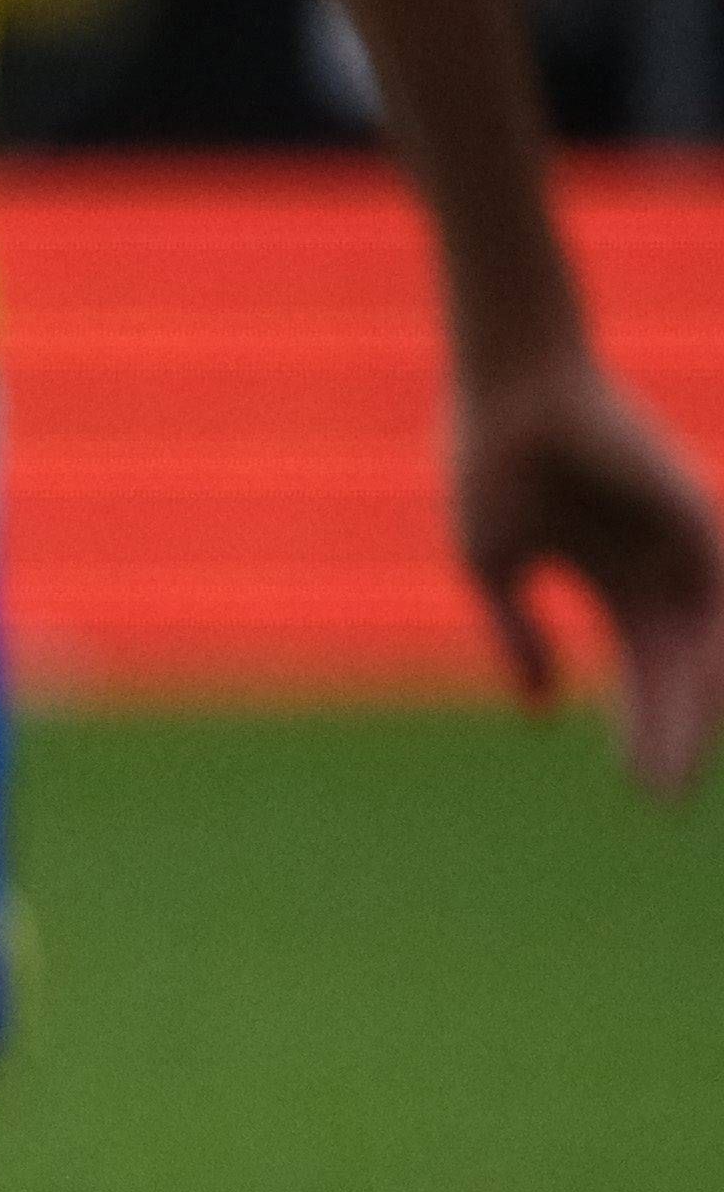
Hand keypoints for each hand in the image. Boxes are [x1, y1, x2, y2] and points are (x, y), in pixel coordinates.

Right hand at [459, 349, 723, 796]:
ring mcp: (685, 545)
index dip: (642, 726)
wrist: (509, 390)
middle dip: (670, 734)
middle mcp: (661, 568)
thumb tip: (542, 708)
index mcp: (614, 578)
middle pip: (679, 672)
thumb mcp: (494, 566)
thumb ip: (519, 634)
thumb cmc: (491, 462)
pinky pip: (718, 602)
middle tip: (664, 801)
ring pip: (706, 646)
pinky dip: (714, 655)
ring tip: (680, 768)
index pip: (641, 670)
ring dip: (696, 709)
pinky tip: (706, 698)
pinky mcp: (697, 521)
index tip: (641, 786)